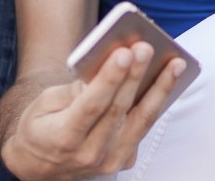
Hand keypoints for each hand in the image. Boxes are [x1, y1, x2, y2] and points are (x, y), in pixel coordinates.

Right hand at [1, 43, 186, 178]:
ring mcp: (109, 161)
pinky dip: (157, 104)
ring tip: (175, 64)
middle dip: (135, 75)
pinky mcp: (123, 161)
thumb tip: (104, 71)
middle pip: (118, 109)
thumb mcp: (42, 105)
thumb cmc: (39, 127)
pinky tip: (168, 82)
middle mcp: (88, 154)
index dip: (109, 79)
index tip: (123, 53)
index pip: (91, 105)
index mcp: (63, 138)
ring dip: (160, 90)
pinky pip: (143, 129)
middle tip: (147, 48)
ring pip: (141, 121)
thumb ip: (72, 90)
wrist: (40, 167)